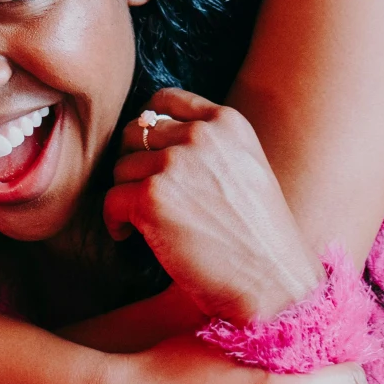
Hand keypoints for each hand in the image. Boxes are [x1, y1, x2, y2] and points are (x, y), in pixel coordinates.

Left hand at [103, 89, 321, 326]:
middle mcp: (200, 135)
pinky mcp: (152, 198)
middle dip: (134, 164)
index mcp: (227, 122)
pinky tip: (128, 236)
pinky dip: (114, 221)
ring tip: (142, 221)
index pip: (164, 100)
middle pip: (136, 133)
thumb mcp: (247, 167)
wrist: (273, 282)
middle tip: (144, 195)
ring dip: (125, 194)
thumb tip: (150, 133)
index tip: (145, 152)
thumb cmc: (259, 236)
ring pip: (120, 167)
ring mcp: (175, 164)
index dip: (148, 126)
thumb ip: (209, 145)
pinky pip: (111, 200)